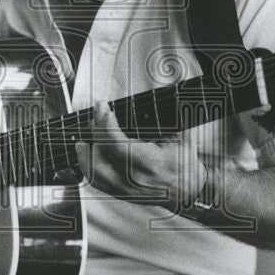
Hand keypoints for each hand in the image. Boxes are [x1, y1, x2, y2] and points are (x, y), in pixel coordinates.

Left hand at [74, 101, 206, 210]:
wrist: (188, 191)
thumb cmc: (184, 163)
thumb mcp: (183, 135)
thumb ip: (174, 111)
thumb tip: (171, 81)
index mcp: (152, 164)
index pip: (118, 145)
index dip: (106, 124)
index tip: (103, 107)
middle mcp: (136, 180)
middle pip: (101, 157)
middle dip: (95, 131)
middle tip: (98, 115)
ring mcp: (125, 190)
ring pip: (94, 171)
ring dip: (86, 149)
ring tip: (88, 132)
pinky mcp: (119, 193)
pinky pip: (96, 180)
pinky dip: (88, 163)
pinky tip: (88, 150)